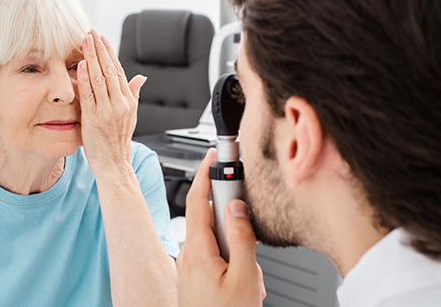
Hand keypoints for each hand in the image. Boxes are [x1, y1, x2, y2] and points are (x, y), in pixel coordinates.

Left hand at [77, 29, 145, 170]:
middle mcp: (120, 104)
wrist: (114, 165)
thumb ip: (133, 95)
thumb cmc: (118, 142)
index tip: (102, 38)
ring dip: (91, 57)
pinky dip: (84, 78)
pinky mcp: (94, 119)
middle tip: (91, 32)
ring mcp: (107, 111)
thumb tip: (141, 78)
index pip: (118, 71)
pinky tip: (80, 64)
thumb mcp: (131, 117)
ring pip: (99, 79)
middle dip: (100, 49)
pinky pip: (89, 94)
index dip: (110, 53)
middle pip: (109, 70)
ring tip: (85, 41)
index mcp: (129, 102)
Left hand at [177, 148, 265, 306]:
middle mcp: (189, 256)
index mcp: (197, 250)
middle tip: (251, 246)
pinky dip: (234, 265)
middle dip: (235, 225)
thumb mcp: (244, 277)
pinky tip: (244, 286)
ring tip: (250, 280)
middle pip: (211, 220)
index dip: (204, 173)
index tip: (213, 154)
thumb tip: (236, 206)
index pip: (197, 200)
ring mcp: (191, 268)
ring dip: (238, 252)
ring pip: (218, 242)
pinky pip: (217, 259)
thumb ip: (242, 237)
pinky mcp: (196, 279)